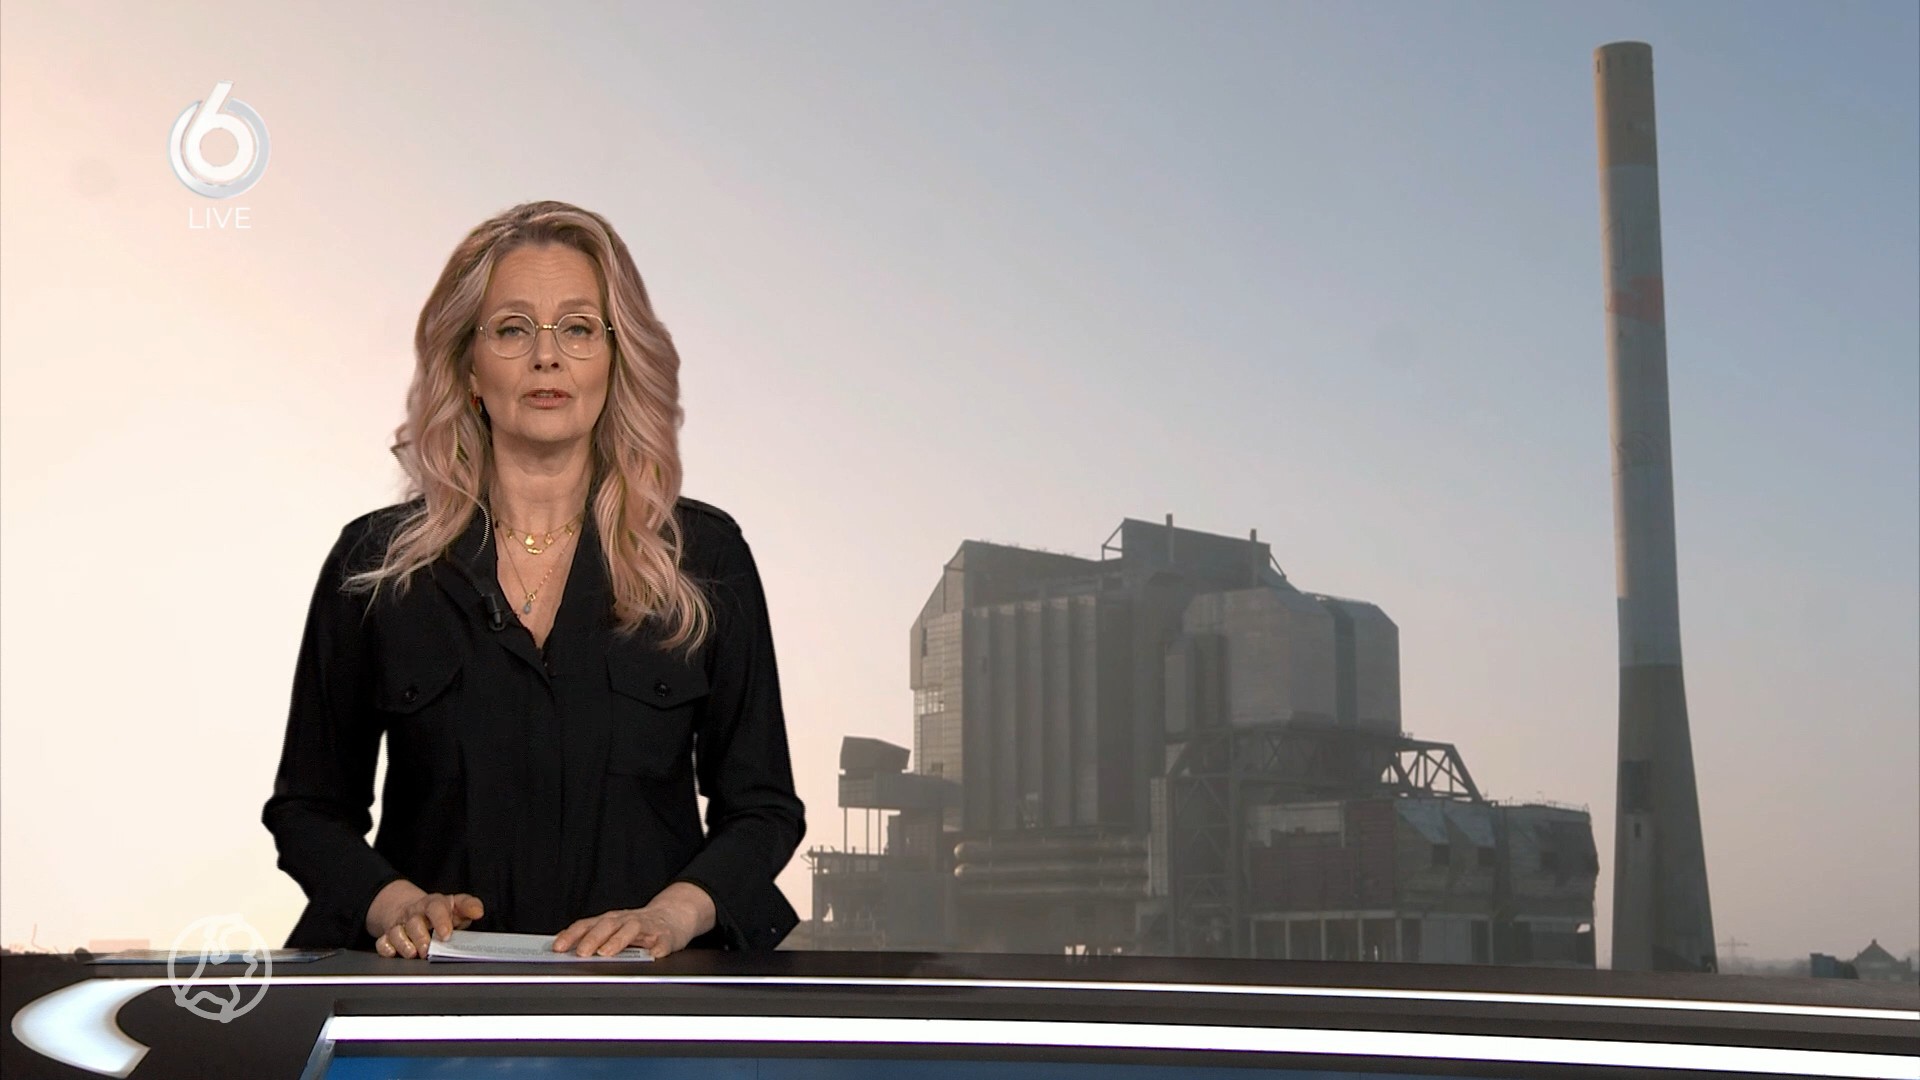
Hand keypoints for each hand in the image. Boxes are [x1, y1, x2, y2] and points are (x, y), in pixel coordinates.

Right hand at [368, 881, 484, 959]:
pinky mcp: (388, 936)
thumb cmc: (439, 911)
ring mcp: (400, 924)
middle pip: (414, 923)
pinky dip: (385, 948)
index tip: (446, 935)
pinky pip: (382, 942)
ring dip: (404, 944)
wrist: (414, 910)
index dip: (441, 921)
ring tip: (413, 954)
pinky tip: (393, 953)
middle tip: (429, 950)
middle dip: (421, 938)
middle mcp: (414, 913)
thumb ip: (469, 906)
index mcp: (433, 904)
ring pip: (396, 933)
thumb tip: (478, 912)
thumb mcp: (457, 905)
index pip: (436, 908)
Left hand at [553, 883, 714, 958]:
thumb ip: (592, 937)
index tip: (558, 947)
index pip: (587, 925)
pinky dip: (657, 948)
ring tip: (607, 952)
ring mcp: (646, 927)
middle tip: (581, 953)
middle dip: (592, 938)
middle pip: (607, 925)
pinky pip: (662, 942)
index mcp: (610, 921)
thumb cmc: (639, 926)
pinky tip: (653, 955)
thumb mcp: (614, 928)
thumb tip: (564, 951)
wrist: (674, 915)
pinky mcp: (666, 936)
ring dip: (618, 940)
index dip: (572, 935)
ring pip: (631, 929)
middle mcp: (626, 920)